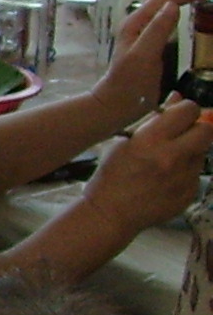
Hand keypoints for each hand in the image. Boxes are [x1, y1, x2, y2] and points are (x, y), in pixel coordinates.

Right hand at [83, 94, 212, 235]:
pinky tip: (166, 181)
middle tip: (182, 136)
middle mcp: (173, 157)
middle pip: (207, 130)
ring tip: (168, 163)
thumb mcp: (124, 143)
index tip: (178, 116)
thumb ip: (153, 121)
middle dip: (197, 128)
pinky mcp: (191, 194)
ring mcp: (185, 178)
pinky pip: (196, 175)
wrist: (111, 215)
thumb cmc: (111, 176)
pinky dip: (185, 174)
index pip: (189, 110)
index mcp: (152, 140)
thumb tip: (176, 99)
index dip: (185, 110)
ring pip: (202, 153)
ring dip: (190, 153)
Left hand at [94, 0, 212, 111]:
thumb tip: (173, 4)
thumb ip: (157, 30)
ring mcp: (142, 28)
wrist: (117, 102)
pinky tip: (193, 5)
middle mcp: (138, 20)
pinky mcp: (149, 37)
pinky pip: (165, 11)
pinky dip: (181, 2)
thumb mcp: (143, 57)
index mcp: (136, 22)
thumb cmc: (129, 83)